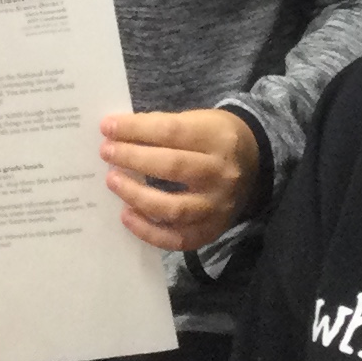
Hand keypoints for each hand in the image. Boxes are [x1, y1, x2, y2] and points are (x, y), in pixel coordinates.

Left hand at [101, 108, 260, 251]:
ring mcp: (218, 206)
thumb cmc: (215, 138)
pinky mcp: (212, 231)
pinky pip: (177, 239)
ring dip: (136, 195)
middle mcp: (221, 173)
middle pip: (172, 167)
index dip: (136, 129)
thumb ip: (163, 128)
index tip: (108, 126)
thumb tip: (118, 134)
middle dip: (133, 158)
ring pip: (173, 208)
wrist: (255, 163)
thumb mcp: (198, 121)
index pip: (171, 132)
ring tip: (113, 181)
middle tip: (106, 152)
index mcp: (218, 138)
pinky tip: (127, 215)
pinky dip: (148, 231)